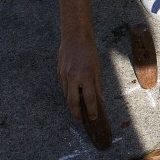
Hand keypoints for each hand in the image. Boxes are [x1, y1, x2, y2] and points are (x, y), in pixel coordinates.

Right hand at [57, 0, 102, 121]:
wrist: (74, 38)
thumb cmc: (89, 52)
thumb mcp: (98, 68)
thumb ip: (98, 85)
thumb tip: (101, 100)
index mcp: (86, 76)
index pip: (89, 99)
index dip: (91, 110)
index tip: (93, 118)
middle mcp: (73, 78)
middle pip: (73, 102)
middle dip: (76, 113)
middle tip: (80, 120)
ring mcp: (64, 76)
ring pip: (67, 96)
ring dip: (72, 105)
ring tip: (77, 111)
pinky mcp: (58, 74)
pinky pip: (63, 87)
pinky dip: (68, 93)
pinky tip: (72, 96)